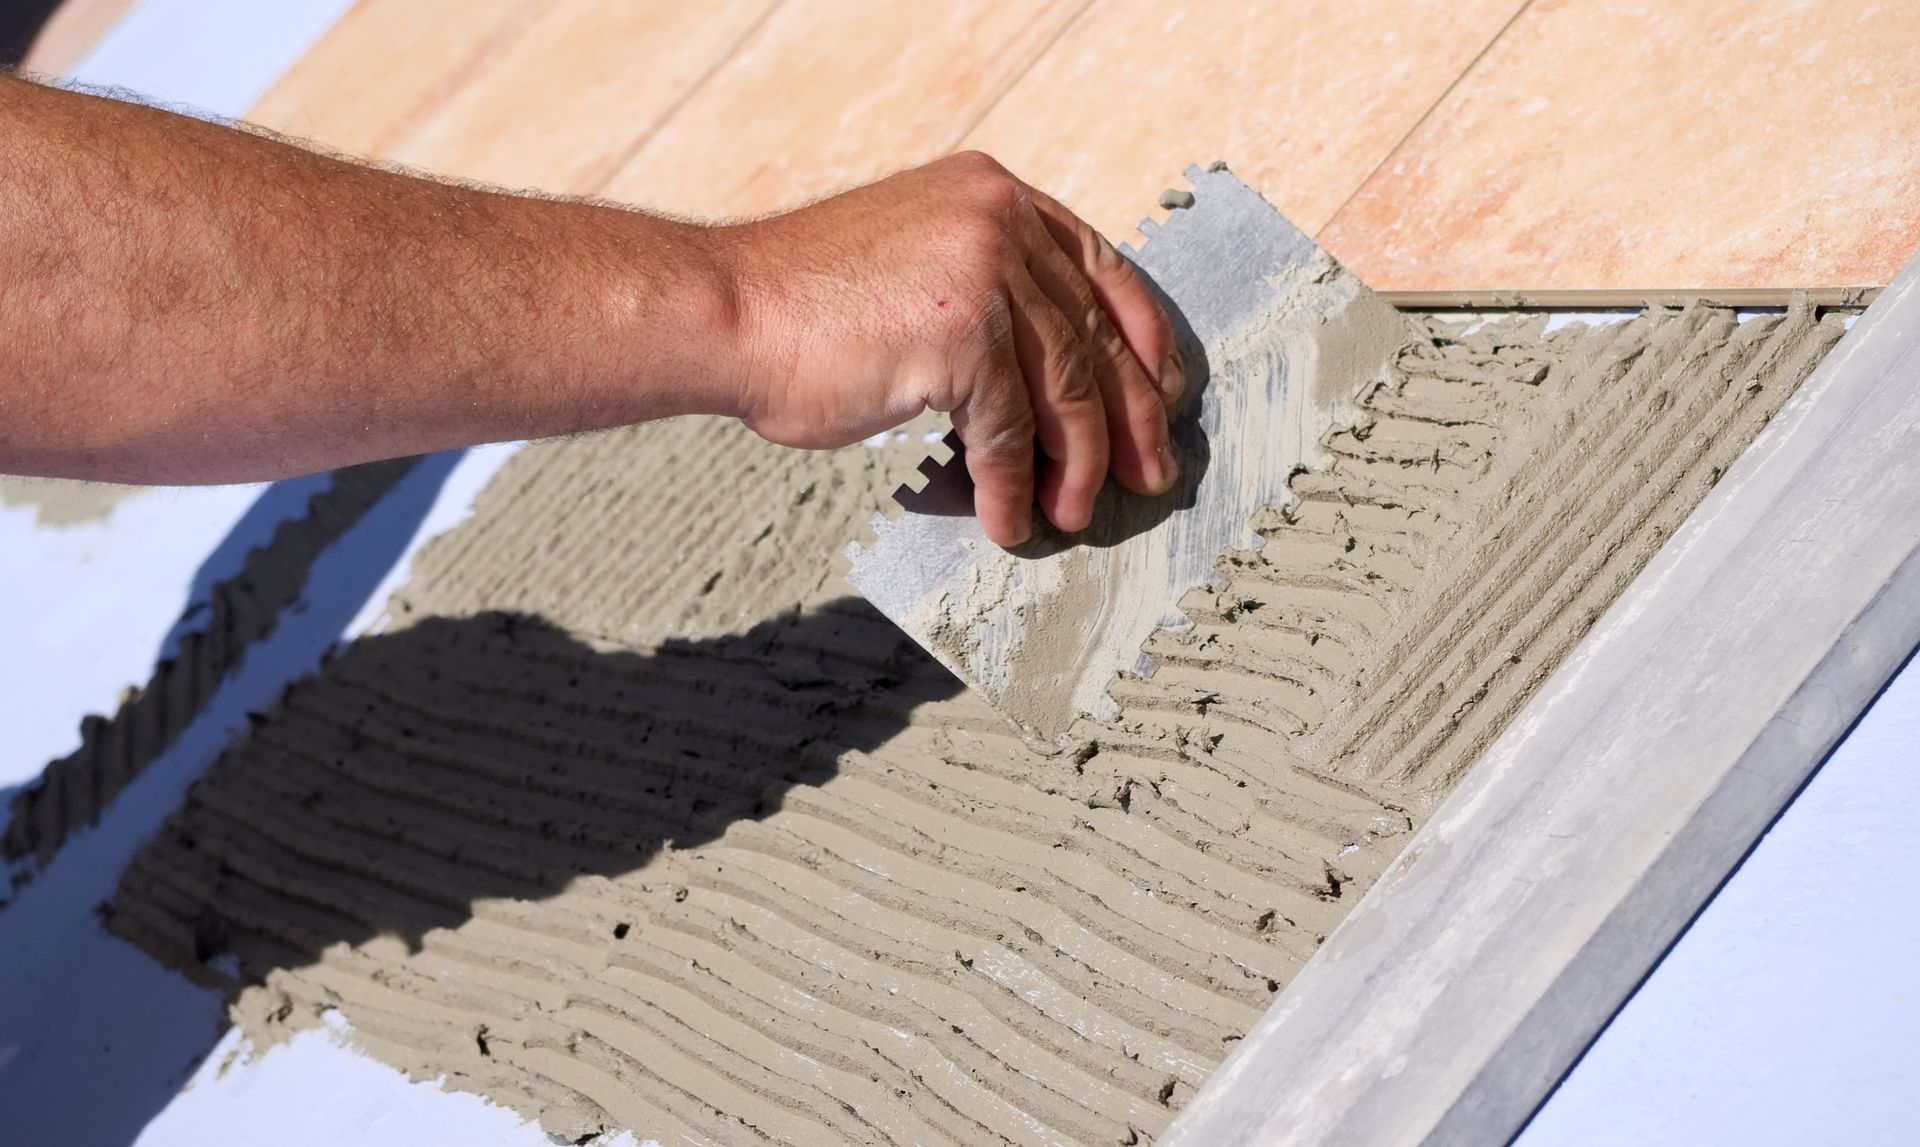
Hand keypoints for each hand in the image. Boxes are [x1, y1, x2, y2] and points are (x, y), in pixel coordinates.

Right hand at [716, 151, 1183, 546]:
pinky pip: (1009, 432)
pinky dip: (1012, 487)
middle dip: (1127, 418)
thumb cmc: (802, 307)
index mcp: (993, 195)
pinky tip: (1008, 522)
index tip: (1165, 392)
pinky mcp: (964, 335)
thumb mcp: (917, 268)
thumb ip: (987, 295)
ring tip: (1073, 514)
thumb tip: (1052, 387)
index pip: (1099, 267)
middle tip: (1147, 474)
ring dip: (1074, 467)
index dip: (1142, 338)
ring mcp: (986, 273)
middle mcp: (1000, 221)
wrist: (724, 312)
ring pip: (1065, 391)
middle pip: (1093, 336)